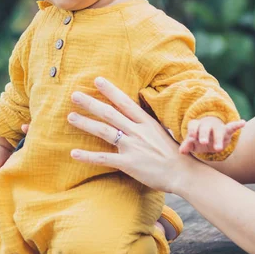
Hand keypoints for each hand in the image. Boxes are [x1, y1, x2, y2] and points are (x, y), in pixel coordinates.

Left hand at [67, 77, 197, 193]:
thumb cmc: (175, 154)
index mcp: (146, 122)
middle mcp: (137, 131)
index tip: (97, 80)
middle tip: (75, 95)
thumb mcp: (161, 132)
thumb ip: (146, 125)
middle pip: (110, 113)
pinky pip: (103, 158)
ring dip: (85, 123)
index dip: (110, 90)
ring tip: (70, 117)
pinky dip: (87, 156)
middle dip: (91, 103)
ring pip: (104, 131)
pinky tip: (73, 153)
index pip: (124, 102)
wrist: (184, 173)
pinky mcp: (128, 163)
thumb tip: (136, 118)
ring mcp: (132, 146)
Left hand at [178, 117, 245, 154]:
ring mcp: (217, 127)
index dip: (192, 131)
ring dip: (218, 139)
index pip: (193, 125)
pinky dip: (237, 125)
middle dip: (204, 134)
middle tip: (203, 142)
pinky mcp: (226, 130)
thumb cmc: (199, 139)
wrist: (210, 135)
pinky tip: (243, 123)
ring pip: (218, 131)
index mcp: (196, 125)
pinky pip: (232, 126)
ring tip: (218, 149)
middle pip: (205, 128)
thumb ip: (187, 145)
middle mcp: (206, 124)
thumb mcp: (193, 143)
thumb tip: (181, 151)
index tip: (192, 138)